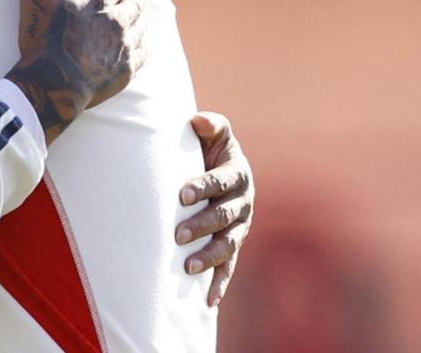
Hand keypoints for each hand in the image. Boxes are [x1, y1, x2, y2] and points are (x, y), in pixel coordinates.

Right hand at [5, 0, 145, 144]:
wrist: (50, 84)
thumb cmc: (41, 39)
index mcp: (98, 1)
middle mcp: (117, 21)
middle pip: (135, 4)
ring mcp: (124, 47)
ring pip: (141, 27)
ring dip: (140, 20)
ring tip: (139, 18)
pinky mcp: (126, 70)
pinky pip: (143, 54)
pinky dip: (143, 47)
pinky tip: (141, 46)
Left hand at [175, 111, 253, 306]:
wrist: (218, 167)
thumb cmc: (209, 148)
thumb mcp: (214, 134)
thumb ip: (210, 126)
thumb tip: (198, 120)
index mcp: (237, 174)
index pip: (222, 181)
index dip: (203, 186)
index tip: (182, 195)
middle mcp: (243, 202)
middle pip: (224, 216)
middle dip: (202, 225)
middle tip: (177, 234)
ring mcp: (240, 226)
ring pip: (228, 244)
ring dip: (209, 256)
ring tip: (188, 266)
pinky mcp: (233, 245)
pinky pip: (229, 266)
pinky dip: (220, 283)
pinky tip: (209, 301)